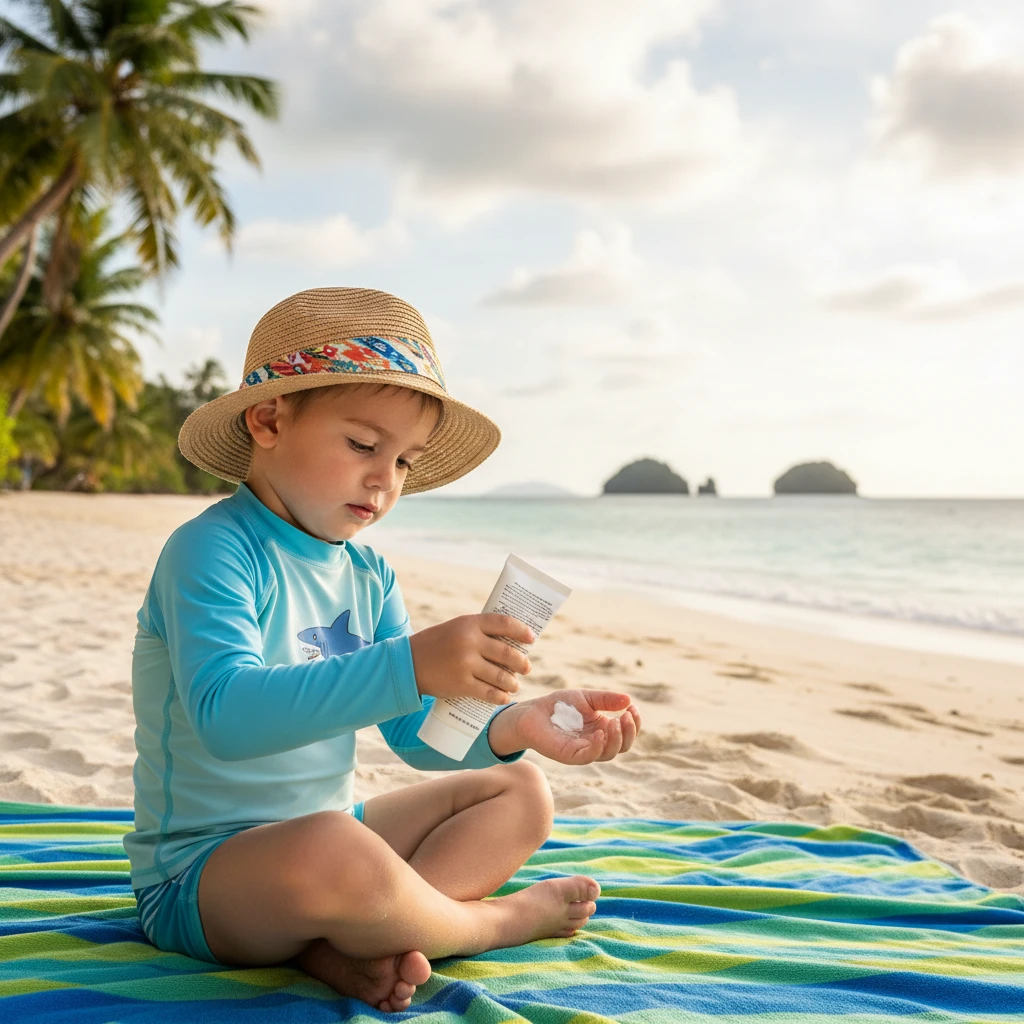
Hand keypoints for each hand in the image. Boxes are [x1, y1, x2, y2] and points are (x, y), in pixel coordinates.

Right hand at [408, 613, 534, 703]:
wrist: (408, 663)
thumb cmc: (437, 643)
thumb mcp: (456, 628)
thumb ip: (479, 631)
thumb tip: (511, 642)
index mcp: (469, 623)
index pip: (504, 623)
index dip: (521, 630)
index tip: (531, 639)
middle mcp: (469, 642)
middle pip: (506, 653)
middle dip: (521, 663)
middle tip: (527, 667)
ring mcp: (466, 664)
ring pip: (501, 676)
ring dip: (513, 682)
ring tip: (515, 684)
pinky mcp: (461, 684)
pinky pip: (489, 692)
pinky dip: (501, 696)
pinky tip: (505, 697)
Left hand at [488, 689, 640, 763]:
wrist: (532, 712)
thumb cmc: (559, 706)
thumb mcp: (587, 698)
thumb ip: (606, 700)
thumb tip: (629, 700)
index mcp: (603, 729)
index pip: (626, 733)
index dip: (634, 723)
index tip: (632, 707)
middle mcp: (596, 743)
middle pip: (622, 746)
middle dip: (629, 732)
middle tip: (626, 715)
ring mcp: (584, 750)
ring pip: (609, 753)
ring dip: (617, 739)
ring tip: (615, 721)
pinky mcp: (570, 755)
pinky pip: (589, 756)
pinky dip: (598, 747)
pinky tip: (601, 732)